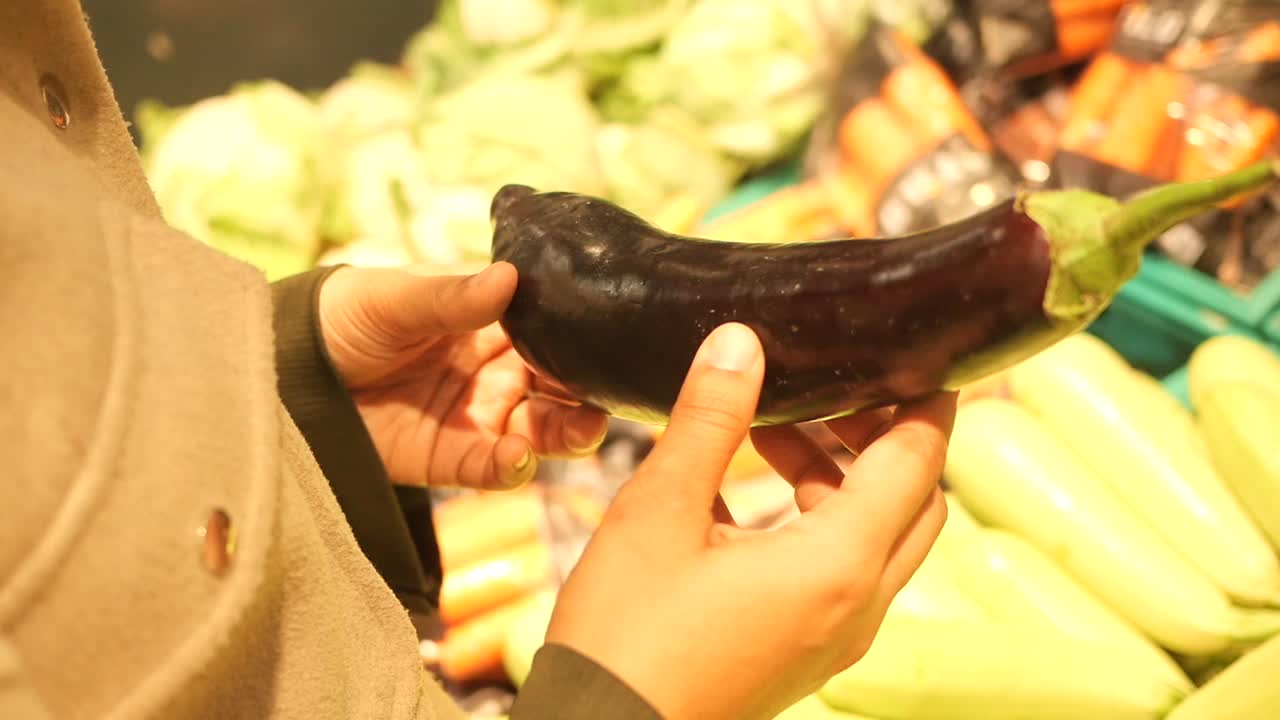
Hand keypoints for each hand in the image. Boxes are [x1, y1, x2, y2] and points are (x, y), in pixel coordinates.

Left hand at [317, 262, 607, 489]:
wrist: (283, 373)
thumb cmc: (342, 317)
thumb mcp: (394, 299)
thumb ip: (452, 297)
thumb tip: (509, 277)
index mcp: (489, 322)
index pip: (550, 330)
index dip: (580, 337)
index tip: (606, 340)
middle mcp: (493, 371)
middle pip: (559, 386)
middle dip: (586, 394)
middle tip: (603, 397)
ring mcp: (475, 417)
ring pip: (541, 430)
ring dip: (567, 433)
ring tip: (580, 430)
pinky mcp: (449, 459)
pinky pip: (493, 468)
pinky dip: (512, 466)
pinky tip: (517, 456)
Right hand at [544, 323, 956, 719]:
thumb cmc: (626, 632)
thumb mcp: (659, 510)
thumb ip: (708, 421)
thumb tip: (739, 343)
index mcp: (838, 565)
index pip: (917, 460)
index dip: (923, 402)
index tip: (908, 356)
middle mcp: (856, 606)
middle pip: (913, 501)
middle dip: (880, 438)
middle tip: (828, 392)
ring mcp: (834, 638)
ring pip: (875, 539)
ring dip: (839, 480)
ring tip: (769, 435)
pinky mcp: (804, 653)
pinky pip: (839, 574)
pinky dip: (816, 523)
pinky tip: (741, 495)